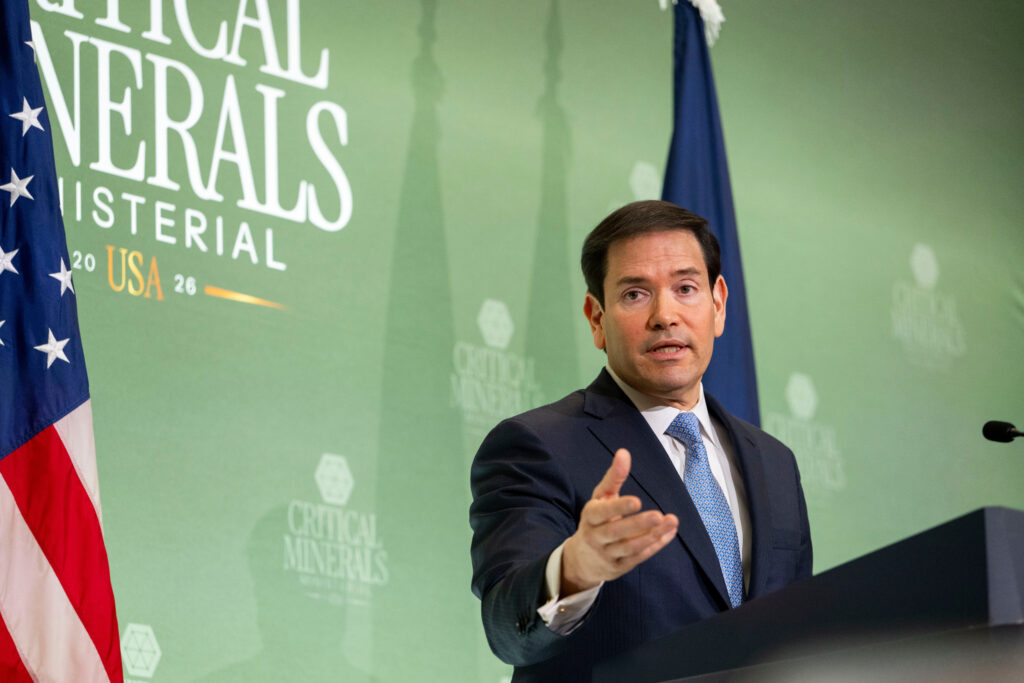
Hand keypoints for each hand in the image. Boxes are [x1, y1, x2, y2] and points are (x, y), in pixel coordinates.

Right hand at [561, 449, 678, 595]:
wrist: (582, 560)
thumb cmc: (596, 520)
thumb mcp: (600, 498)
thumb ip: (613, 477)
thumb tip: (624, 452)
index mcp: (590, 516)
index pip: (601, 512)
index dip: (618, 508)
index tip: (637, 501)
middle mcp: (596, 537)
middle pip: (616, 532)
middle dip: (637, 525)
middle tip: (657, 515)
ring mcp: (608, 554)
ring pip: (630, 547)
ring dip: (651, 535)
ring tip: (670, 521)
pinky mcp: (620, 567)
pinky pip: (639, 557)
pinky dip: (655, 545)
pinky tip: (669, 532)